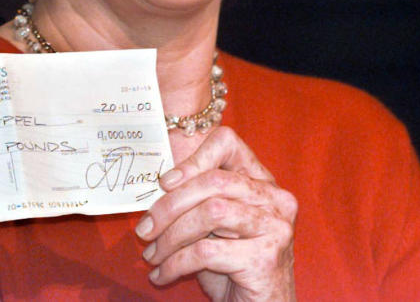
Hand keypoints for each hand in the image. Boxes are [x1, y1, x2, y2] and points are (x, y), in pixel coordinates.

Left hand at [136, 126, 296, 300]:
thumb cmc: (232, 266)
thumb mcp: (214, 226)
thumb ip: (196, 200)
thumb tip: (156, 185)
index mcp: (263, 182)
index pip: (227, 143)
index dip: (192, 159)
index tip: (164, 183)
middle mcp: (276, 200)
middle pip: (213, 182)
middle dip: (169, 206)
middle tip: (144, 230)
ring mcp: (275, 228)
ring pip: (209, 214)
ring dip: (170, 238)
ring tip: (151, 255)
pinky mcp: (265, 259)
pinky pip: (206, 252)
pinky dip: (175, 264)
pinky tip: (161, 275)